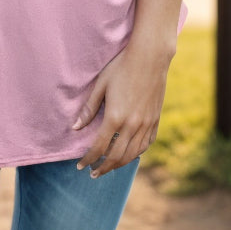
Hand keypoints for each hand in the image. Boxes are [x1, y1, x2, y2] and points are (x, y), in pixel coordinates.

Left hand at [73, 41, 171, 176]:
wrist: (149, 57)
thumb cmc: (121, 67)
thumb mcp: (101, 85)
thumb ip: (89, 108)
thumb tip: (75, 128)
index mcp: (115, 117)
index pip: (99, 147)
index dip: (88, 158)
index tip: (80, 165)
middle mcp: (132, 125)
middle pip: (116, 156)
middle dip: (103, 167)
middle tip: (93, 173)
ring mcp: (146, 124)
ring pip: (132, 154)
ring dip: (119, 165)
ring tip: (108, 167)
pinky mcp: (155, 120)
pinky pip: (146, 144)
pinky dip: (136, 153)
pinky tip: (129, 154)